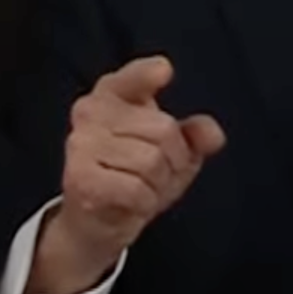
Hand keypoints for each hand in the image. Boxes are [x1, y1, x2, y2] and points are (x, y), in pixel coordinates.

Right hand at [24, 56, 226, 293]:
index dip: (147, 74)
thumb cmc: (136, 175)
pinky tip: (131, 203)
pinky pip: (137, 190)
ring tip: (142, 188)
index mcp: (111, 94)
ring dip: (159, 185)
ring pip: (151, 162)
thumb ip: (197, 136)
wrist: (97, 222)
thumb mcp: (175, 152)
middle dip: (174, 160)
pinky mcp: (79, 178)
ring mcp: (80, 144)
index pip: (132, 78)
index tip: (165, 71)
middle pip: (164, 129)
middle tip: (156, 174)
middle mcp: (90, 111)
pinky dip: (145, 203)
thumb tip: (213, 136)